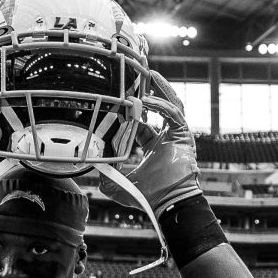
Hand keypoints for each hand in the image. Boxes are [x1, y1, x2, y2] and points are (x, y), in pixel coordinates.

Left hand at [98, 70, 200, 216]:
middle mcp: (167, 139)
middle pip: (161, 109)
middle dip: (151, 92)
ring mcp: (177, 136)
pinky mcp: (185, 135)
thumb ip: (106, 178)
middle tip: (140, 77)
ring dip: (161, 90)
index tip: (118, 105)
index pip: (142, 125)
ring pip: (172, 105)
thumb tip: (92, 170)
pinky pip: (174, 113)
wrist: (168, 203)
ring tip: (150, 74)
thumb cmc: (149, 197)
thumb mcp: (120, 186)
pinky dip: (161, 105)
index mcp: (154, 148)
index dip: (131, 115)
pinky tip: (147, 99)